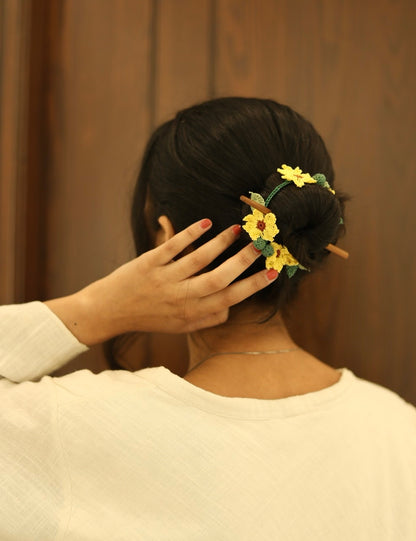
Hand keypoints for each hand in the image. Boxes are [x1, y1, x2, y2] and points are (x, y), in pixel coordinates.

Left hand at [45, 219, 277, 344]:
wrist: (108, 312)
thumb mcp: (179, 326)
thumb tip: (231, 306)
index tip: (272, 271)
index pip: (229, 298)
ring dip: (220, 242)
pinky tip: (205, 223)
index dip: (253, 285)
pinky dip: (189, 233)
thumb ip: (206, 318)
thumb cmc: (149, 317)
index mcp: (192, 314)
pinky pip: (172, 246)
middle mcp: (181, 298)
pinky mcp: (148, 264)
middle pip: (219, 278)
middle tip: (261, 243)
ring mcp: (164, 280)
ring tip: (237, 229)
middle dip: (243, 260)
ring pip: (198, 259)